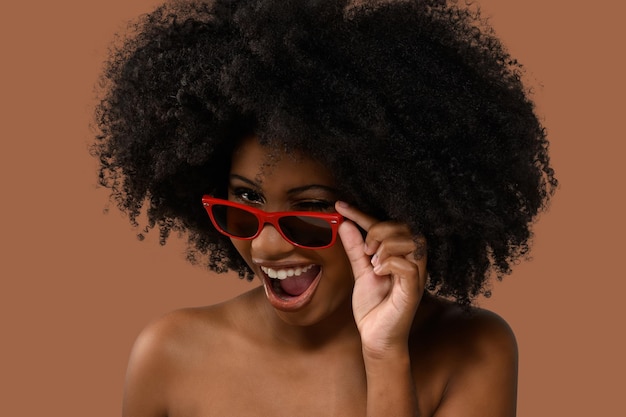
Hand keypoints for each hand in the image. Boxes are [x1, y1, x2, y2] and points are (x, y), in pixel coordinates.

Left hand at [335, 201, 426, 357]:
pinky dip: (390, 263)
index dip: (362, 214)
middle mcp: (411, 262)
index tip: (339, 206)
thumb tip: (344, 224)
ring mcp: (415, 276)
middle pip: (405, 228)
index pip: (385, 225)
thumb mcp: (360, 272)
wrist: (375, 338)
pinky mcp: (413, 291)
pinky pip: (409, 266)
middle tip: (365, 249)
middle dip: (379, 230)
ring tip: (372, 262)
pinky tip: (378, 272)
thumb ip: (356, 249)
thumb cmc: (373, 307)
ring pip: (412, 243)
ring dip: (386, 246)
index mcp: (399, 255)